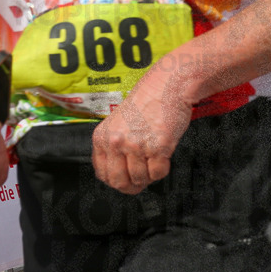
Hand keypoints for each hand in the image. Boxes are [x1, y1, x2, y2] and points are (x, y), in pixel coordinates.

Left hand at [92, 70, 191, 194]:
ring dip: (150, 175)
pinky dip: (163, 169)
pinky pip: (158, 173)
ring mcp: (136, 145)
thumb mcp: (119, 123)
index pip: (102, 174)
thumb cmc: (147, 102)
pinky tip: (164, 156)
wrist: (167, 86)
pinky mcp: (158, 147)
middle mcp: (116, 142)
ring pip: (141, 179)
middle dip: (132, 186)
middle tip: (142, 181)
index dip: (116, 182)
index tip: (126, 181)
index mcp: (102, 137)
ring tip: (155, 159)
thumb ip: (115, 146)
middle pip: (119, 182)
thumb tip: (120, 172)